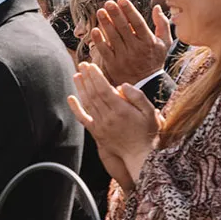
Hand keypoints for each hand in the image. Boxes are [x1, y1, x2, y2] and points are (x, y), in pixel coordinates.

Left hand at [68, 61, 159, 189]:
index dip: (96, 76)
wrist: (140, 155)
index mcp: (121, 110)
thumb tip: (121, 85)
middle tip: (82, 65)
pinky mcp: (96, 132)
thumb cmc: (148, 132)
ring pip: (87, 103)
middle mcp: (108, 117)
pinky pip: (83, 118)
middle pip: (93, 94)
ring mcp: (100, 125)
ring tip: (77, 75)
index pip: (104, 89)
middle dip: (87, 78)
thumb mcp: (149, 112)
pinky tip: (71, 98)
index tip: (91, 66)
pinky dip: (75, 108)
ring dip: (81, 88)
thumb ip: (137, 97)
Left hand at [86, 0, 171, 87]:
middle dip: (115, 14)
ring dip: (106, 24)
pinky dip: (99, 41)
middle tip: (108, 3)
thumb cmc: (155, 59)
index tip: (121, 0)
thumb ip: (162, 24)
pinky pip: (104, 51)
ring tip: (100, 12)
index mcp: (148, 41)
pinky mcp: (113, 64)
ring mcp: (124, 57)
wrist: (145, 83)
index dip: (129, 11)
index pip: (138, 23)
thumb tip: (157, 8)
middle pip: (124, 28)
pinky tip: (94, 30)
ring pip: (113, 38)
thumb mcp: (165, 43)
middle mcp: (136, 48)